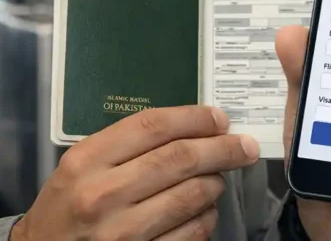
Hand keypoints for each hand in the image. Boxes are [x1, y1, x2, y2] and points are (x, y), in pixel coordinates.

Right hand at [12, 106, 259, 240]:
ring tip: (217, 178)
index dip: (196, 118)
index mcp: (87, 161)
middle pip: (181, 158)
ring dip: (216, 183)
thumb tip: (195, 126)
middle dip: (223, 148)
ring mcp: (122, 233)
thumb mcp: (83, 167)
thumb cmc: (68, 207)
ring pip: (194, 195)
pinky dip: (207, 216)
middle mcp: (103, 195)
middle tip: (245, 146)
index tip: (221, 119)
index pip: (154, 126)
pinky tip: (204, 210)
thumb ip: (128, 145)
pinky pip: (194, 231)